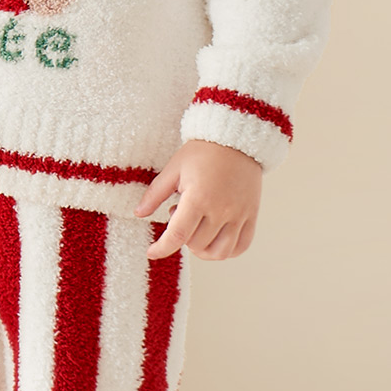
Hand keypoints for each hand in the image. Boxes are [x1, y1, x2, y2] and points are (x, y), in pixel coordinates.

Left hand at [135, 139, 261, 260]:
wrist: (236, 139)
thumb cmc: (203, 151)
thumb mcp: (174, 169)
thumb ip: (155, 194)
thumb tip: (138, 213)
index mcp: (199, 198)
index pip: (177, 235)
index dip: (161, 248)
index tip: (151, 252)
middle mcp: (221, 210)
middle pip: (196, 244)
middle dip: (181, 237)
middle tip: (179, 214)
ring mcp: (239, 215)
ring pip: (219, 252)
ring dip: (202, 250)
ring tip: (196, 229)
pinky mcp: (251, 216)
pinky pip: (240, 246)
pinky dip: (226, 250)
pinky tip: (215, 237)